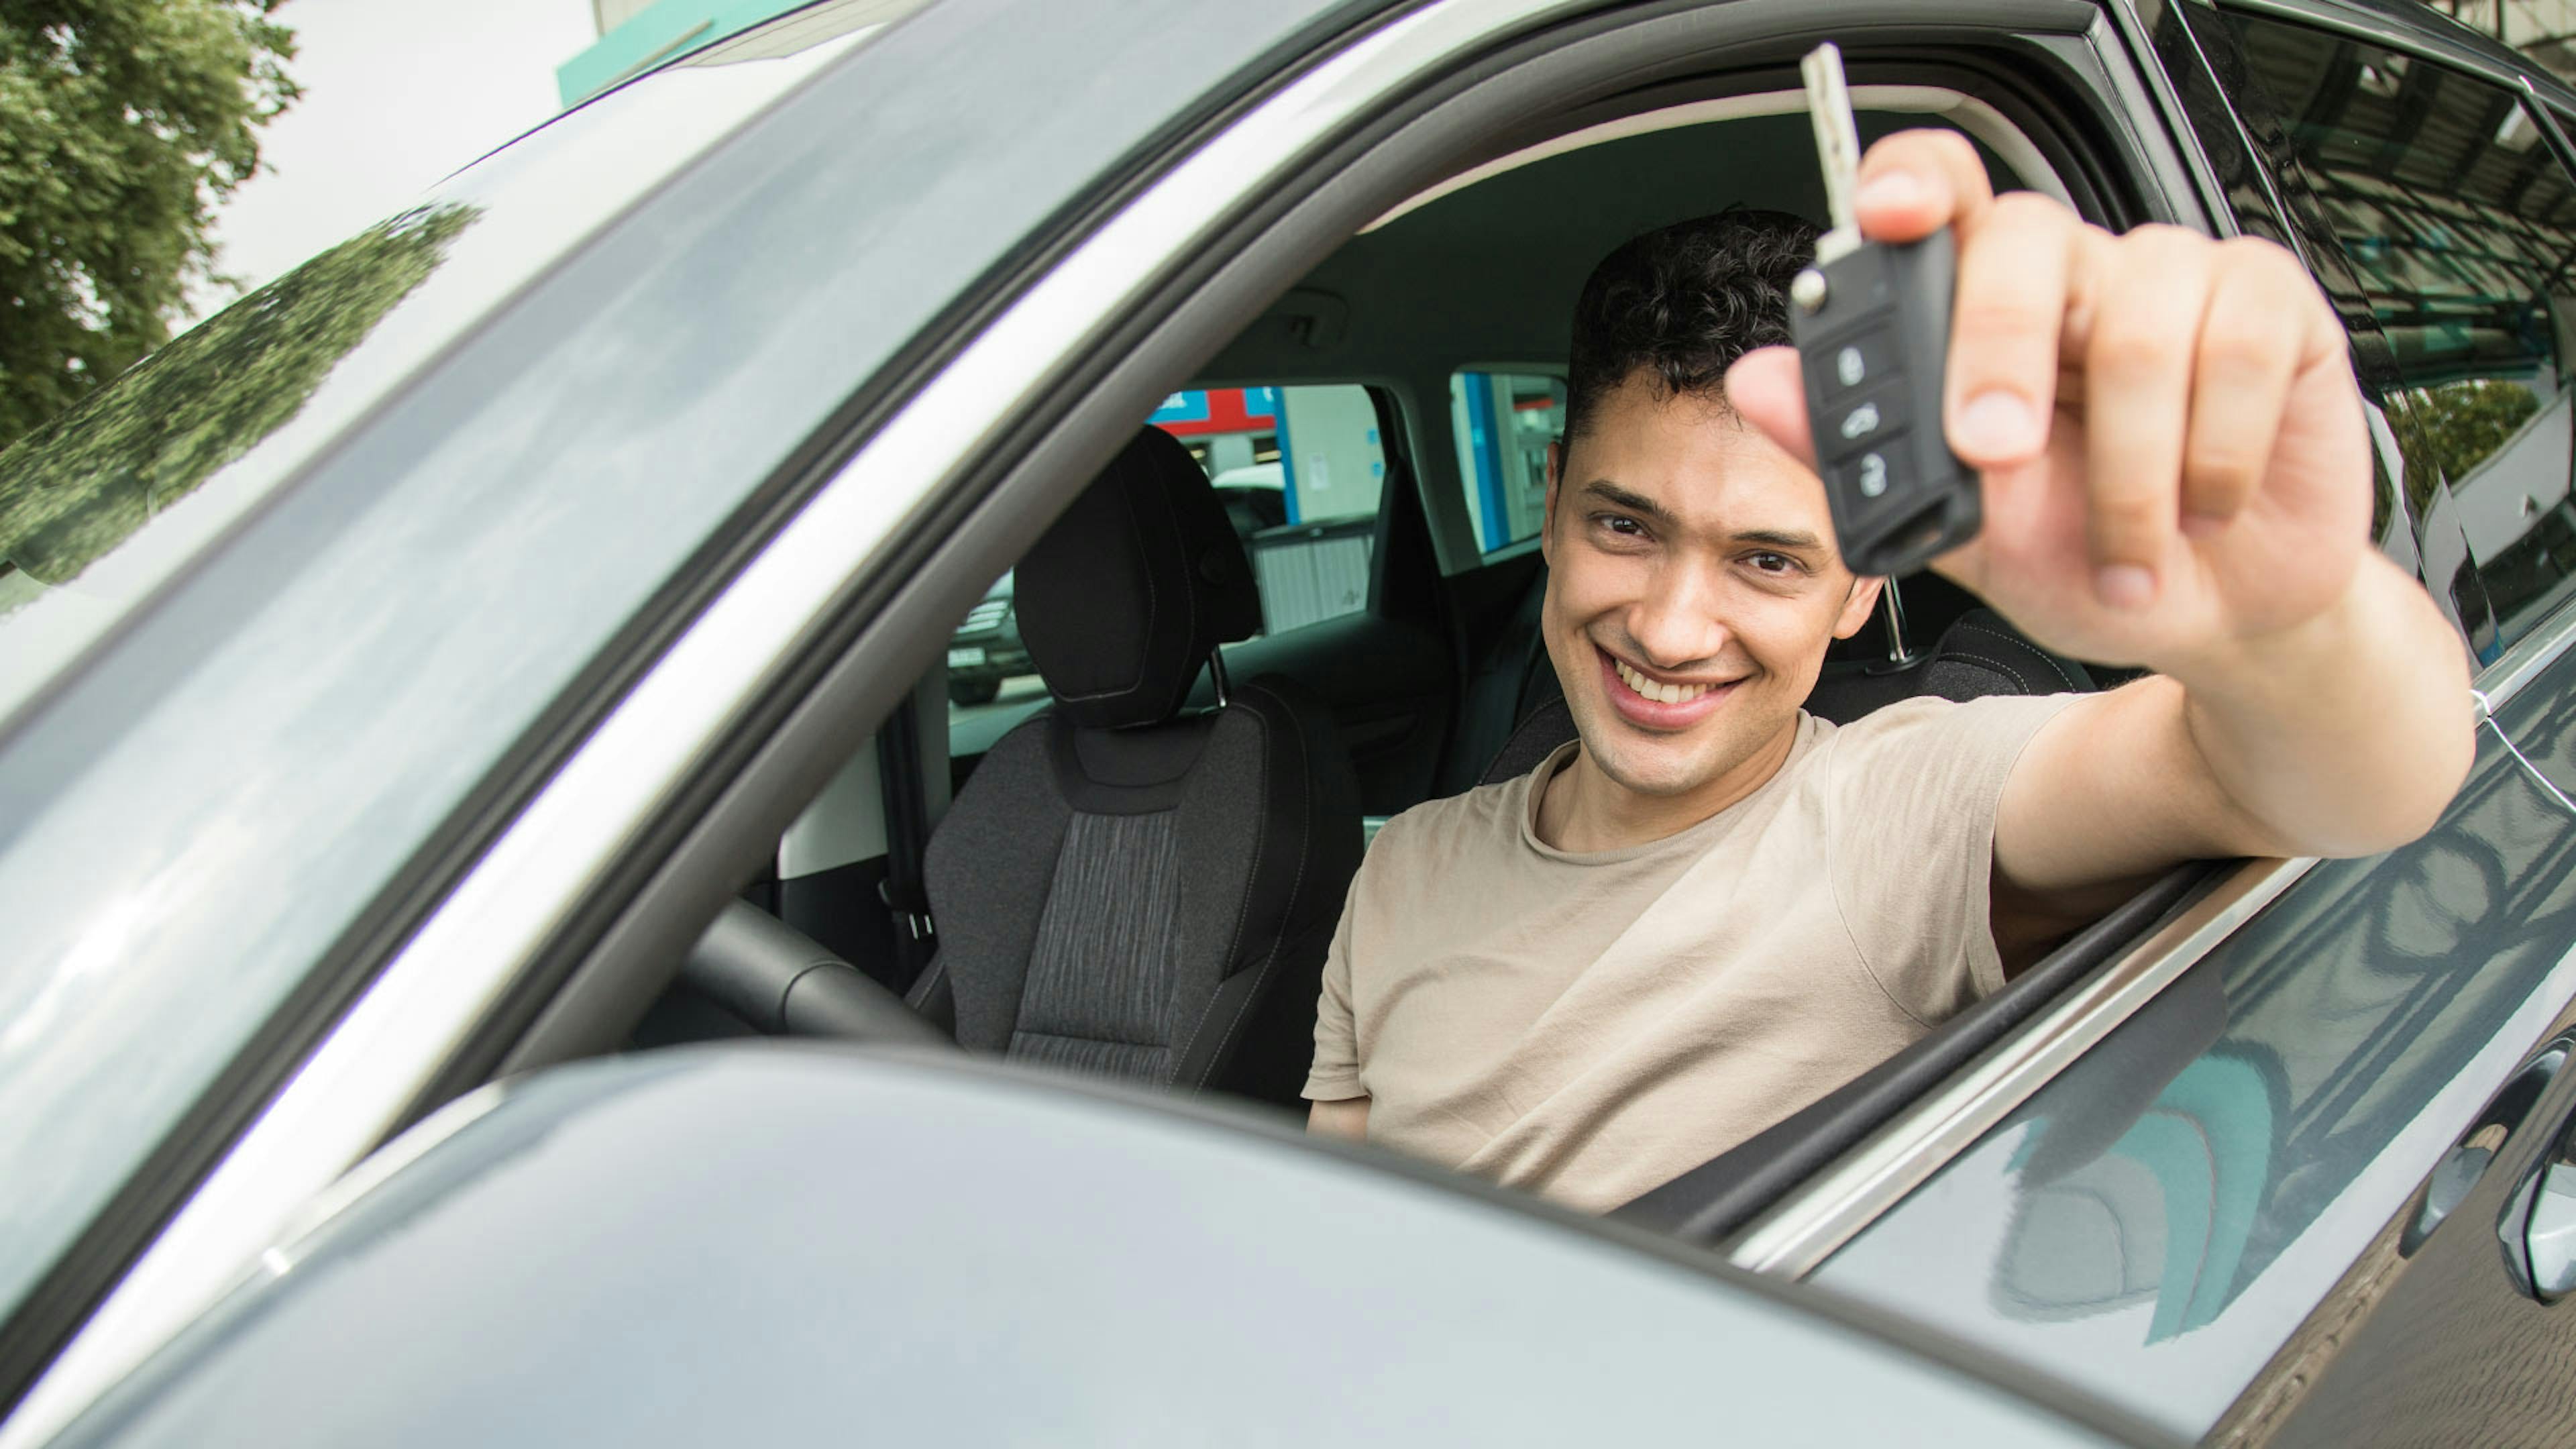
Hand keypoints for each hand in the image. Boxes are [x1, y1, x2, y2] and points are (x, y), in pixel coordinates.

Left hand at [1725, 129, 2373, 673]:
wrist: (2204, 622)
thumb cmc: (2082, 560)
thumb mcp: (1959, 531)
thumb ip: (1862, 458)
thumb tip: (1762, 382)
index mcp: (1984, 307)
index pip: (1944, 195)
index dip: (1915, 184)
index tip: (1889, 217)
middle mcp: (2077, 277)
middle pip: (2031, 239)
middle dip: (1999, 352)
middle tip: (1994, 453)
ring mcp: (2178, 284)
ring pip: (2138, 319)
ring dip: (2123, 472)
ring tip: (2122, 549)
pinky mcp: (2272, 313)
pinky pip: (2237, 347)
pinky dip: (2211, 457)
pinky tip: (2201, 508)